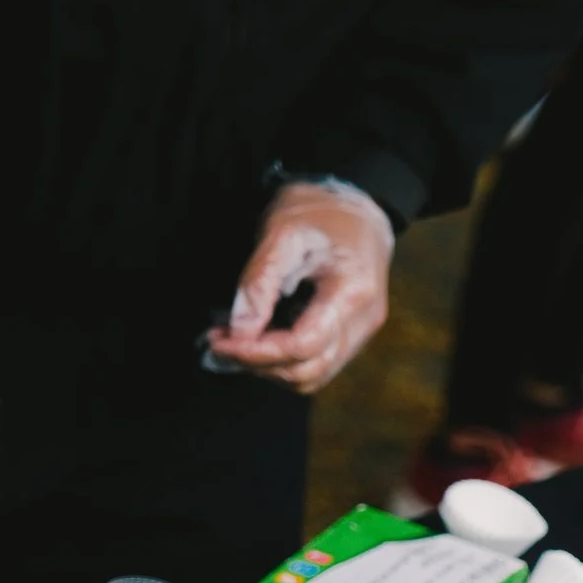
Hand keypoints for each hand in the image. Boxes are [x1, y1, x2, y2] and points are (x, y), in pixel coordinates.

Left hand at [205, 179, 394, 394]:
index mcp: (352, 292)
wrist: (357, 206)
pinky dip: (286, 362)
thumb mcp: (282, 233)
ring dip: (271, 368)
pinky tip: (262, 340)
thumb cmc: (320, 213)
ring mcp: (362, 331)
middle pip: (309, 370)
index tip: (220, 340)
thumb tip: (239, 331)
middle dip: (260, 364)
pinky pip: (319, 365)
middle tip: (221, 341)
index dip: (257, 352)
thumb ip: (259, 282)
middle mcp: (363, 321)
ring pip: (314, 376)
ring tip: (238, 342)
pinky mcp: (353, 334)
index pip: (303, 345)